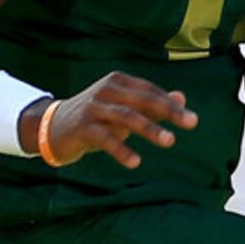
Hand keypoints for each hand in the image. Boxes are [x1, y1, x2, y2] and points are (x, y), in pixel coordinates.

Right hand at [23, 73, 197, 169]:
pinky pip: (105, 138)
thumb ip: (151, 104)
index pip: (150, 91)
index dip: (171, 104)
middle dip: (168, 111)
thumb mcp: (124, 108)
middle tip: (191, 123)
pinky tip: (135, 162)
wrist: (53, 127)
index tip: (191, 120)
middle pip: (142, 100)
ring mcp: (93, 107)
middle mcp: (106, 90)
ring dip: (150, 129)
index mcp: (118, 82)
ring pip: (127, 116)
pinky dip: (121, 150)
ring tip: (170, 141)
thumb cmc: (96, 117)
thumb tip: (182, 98)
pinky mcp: (82, 126)